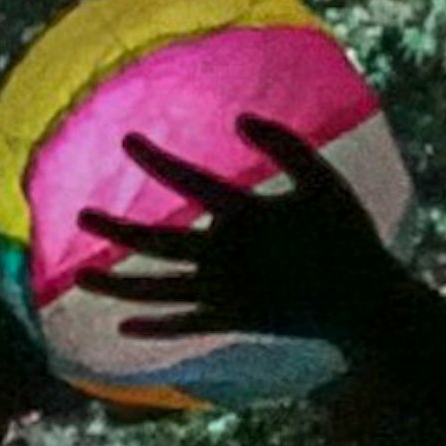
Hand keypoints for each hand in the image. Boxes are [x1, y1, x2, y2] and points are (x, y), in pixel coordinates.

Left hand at [76, 115, 401, 348]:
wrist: (365, 306)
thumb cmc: (348, 237)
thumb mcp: (324, 182)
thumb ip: (286, 145)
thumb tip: (240, 118)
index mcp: (246, 217)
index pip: (189, 183)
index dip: (156, 160)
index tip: (127, 139)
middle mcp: (226, 257)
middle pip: (157, 244)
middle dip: (116, 230)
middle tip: (80, 216)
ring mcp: (226, 294)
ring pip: (159, 291)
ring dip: (117, 286)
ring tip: (82, 279)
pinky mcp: (233, 321)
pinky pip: (184, 325)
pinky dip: (154, 327)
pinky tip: (123, 326)